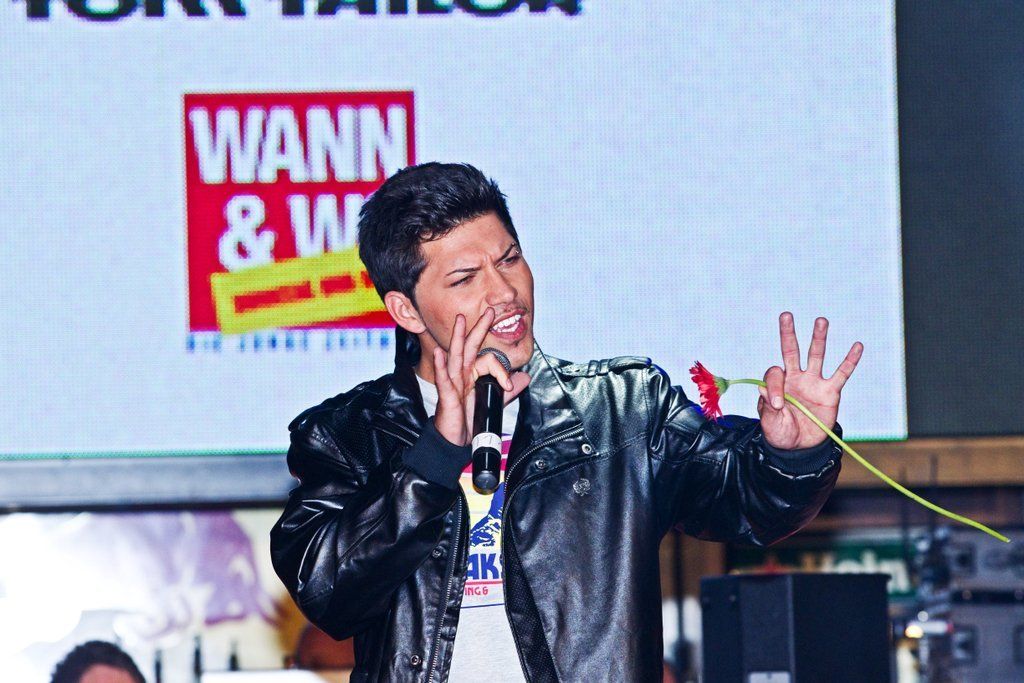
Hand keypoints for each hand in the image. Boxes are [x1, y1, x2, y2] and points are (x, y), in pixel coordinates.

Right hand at [432, 307, 531, 445]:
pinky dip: (442, 365)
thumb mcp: (493, 401)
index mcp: (472, 374)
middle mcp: (461, 375)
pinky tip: (440, 353)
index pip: (488, 361)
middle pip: (469, 347)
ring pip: (456, 356)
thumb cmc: (469, 419)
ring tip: (460, 321)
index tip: (509, 384)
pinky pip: (444, 378)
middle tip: (488, 311)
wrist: (456, 440)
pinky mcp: (446, 395)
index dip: (502, 370)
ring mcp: (452, 383)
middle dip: (478, 328)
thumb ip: (507, 389)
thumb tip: (524, 376)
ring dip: (457, 337)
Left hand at [757, 312, 862, 449]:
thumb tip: (763, 389)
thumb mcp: (770, 424)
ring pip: (816, 356)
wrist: (800, 448)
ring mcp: (814, 383)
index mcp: (778, 384)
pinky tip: (857, 346)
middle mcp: (795, 378)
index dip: (775, 386)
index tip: (779, 405)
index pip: (775, 373)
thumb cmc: (781, 434)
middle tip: (785, 315)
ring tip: (821, 320)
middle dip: (788, 333)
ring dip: (818, 338)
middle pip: (791, 351)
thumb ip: (767, 408)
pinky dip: (850, 361)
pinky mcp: (831, 392)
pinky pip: (842, 374)